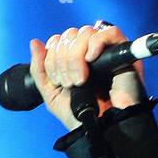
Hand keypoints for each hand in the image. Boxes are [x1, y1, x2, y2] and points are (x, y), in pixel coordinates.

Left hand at [28, 22, 145, 129]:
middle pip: (70, 35)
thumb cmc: (79, 113)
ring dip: (76, 57)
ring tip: (81, 80)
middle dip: (63, 60)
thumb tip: (34, 43)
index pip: (58, 40)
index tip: (57, 80)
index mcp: (72, 59)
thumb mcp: (51, 93)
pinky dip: (95, 43)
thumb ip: (40, 69)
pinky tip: (91, 60)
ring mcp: (105, 50)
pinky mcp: (123, 52)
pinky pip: (109, 32)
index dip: (51, 57)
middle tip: (70, 83)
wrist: (100, 126)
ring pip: (85, 32)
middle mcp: (88, 51)